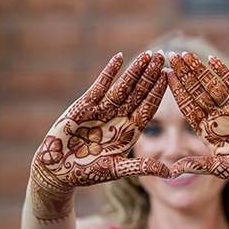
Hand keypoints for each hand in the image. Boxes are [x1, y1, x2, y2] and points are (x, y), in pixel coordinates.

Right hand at [30, 51, 168, 221]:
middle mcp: (119, 118)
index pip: (148, 108)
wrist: (58, 170)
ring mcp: (103, 110)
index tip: (170, 77)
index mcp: (129, 132)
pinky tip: (119, 57)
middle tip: (162, 56)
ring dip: (134, 70)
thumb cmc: (87, 174)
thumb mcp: (117, 170)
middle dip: (150, 76)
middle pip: (139, 93)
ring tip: (147, 54)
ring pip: (123, 86)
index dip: (158, 93)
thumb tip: (171, 174)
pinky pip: (100, 85)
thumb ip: (142, 168)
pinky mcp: (85, 105)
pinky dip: (109, 71)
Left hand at [164, 52, 228, 228]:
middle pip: (197, 92)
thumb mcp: (222, 168)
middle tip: (170, 56)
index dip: (177, 92)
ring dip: (199, 70)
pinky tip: (211, 60)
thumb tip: (172, 170)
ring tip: (185, 55)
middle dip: (184, 75)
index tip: (165, 76)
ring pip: (212, 85)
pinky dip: (223, 72)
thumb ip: (199, 165)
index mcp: (208, 132)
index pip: (188, 108)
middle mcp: (218, 118)